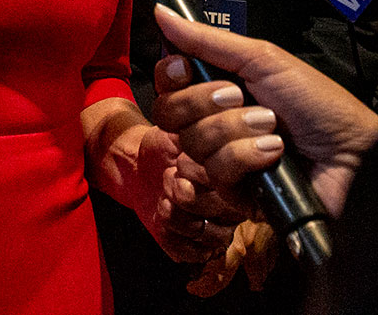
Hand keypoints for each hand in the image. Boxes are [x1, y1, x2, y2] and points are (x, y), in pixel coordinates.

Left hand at [142, 127, 244, 262]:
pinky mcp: (196, 248)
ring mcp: (217, 230)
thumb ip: (200, 131)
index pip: (235, 185)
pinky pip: (191, 252)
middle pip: (220, 210)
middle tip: (170, 177)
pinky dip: (170, 234)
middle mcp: (235, 207)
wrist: (138, 168)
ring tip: (164, 196)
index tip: (181, 164)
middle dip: (185, 192)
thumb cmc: (165, 148)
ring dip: (176, 213)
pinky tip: (163, 215)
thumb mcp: (181, 132)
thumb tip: (215, 125)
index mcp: (239, 178)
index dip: (203, 176)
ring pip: (207, 234)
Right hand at [152, 5, 377, 216]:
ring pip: (193, 144)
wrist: (353, 150)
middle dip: (206, 102)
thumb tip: (161, 11)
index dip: (170, 76)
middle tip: (240, 95)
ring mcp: (222, 162)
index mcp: (215, 91)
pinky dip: (247, 156)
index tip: (185, 67)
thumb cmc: (315, 101)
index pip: (166, 85)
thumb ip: (208, 40)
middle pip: (169, 114)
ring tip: (272, 127)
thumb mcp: (262, 60)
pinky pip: (216, 173)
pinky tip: (274, 154)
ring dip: (237, 129)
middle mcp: (212, 126)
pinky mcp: (234, 194)